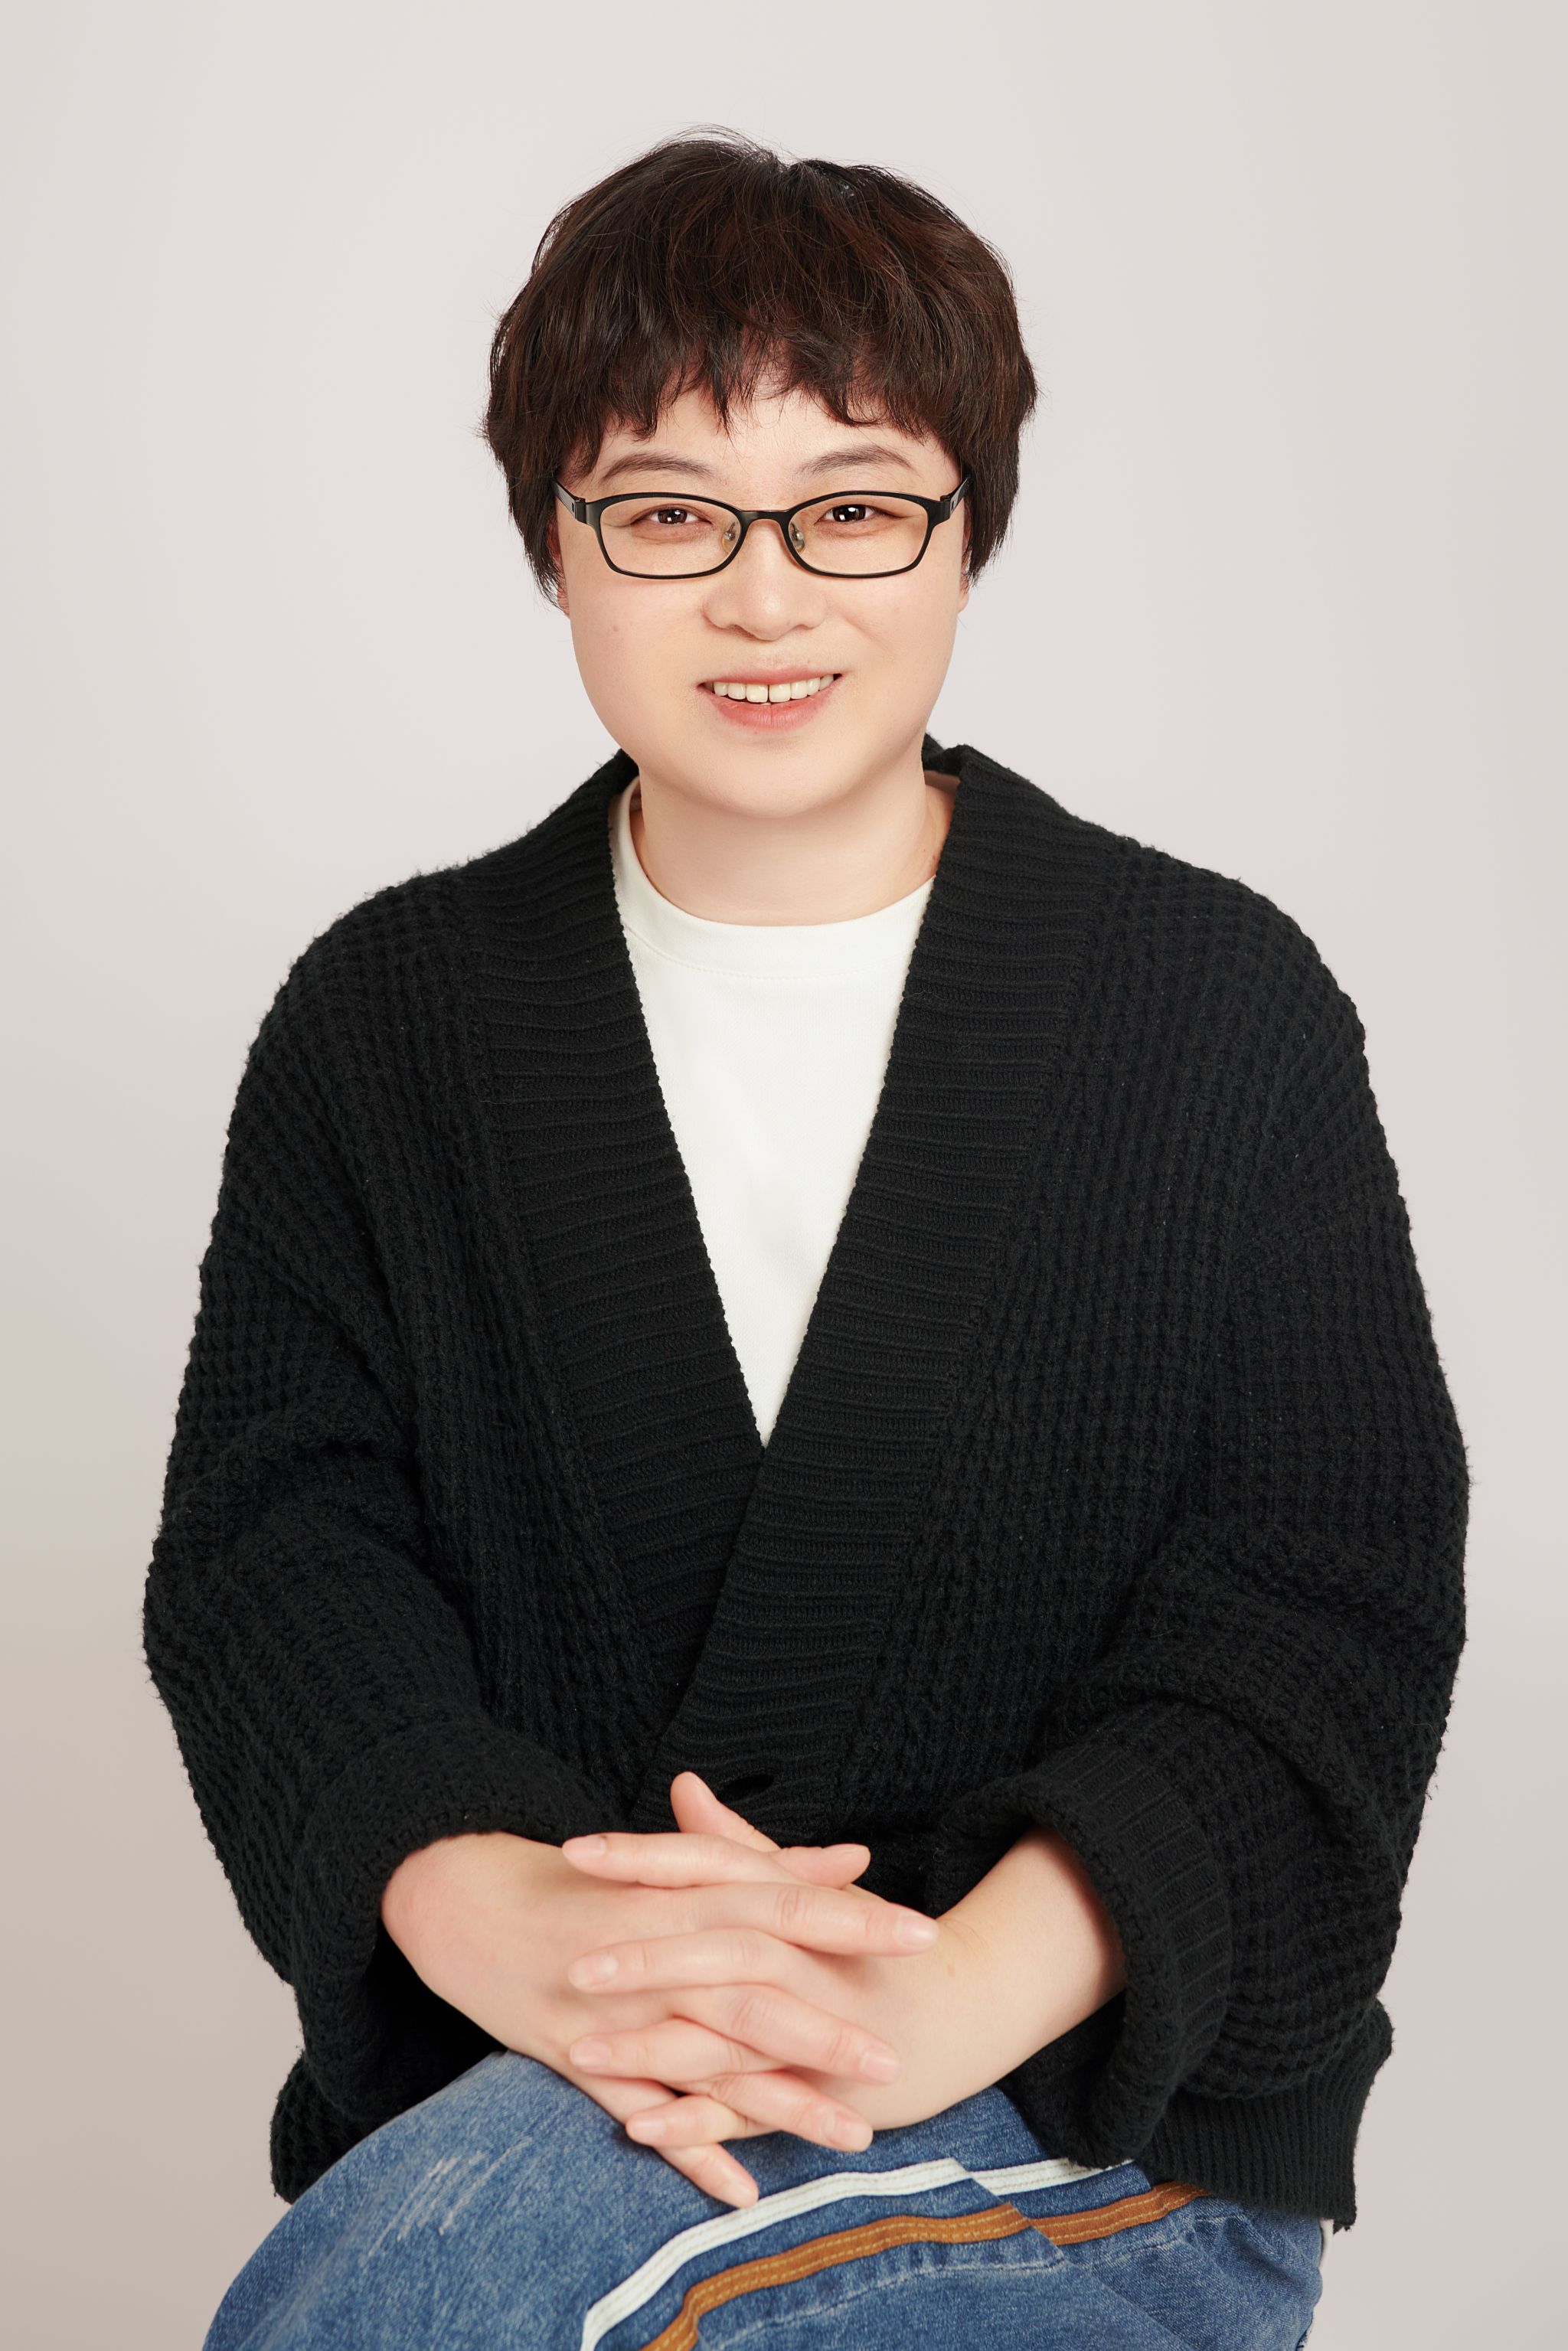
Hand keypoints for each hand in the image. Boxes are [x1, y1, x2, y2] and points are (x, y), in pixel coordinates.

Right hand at [379, 1780, 936, 2207]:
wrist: (469, 1902)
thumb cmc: (588, 1882)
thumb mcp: (677, 1866)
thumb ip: (768, 1864)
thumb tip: (855, 1860)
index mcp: (685, 1895)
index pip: (784, 1904)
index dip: (853, 1920)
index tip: (923, 1935)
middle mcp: (656, 1954)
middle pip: (753, 1993)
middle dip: (827, 2029)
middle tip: (896, 2059)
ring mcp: (618, 2012)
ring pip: (708, 2064)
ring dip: (780, 2104)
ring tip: (852, 2135)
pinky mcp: (582, 2058)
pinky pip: (644, 2111)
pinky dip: (691, 2153)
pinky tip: (743, 2192)